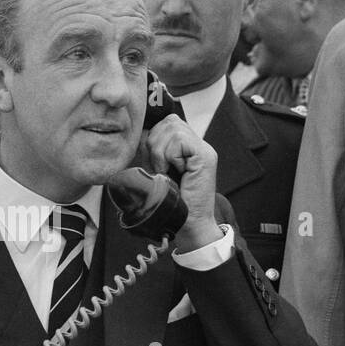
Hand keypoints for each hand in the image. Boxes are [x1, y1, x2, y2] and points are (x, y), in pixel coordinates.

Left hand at [139, 114, 219, 250]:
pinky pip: (180, 141)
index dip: (154, 137)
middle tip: (160, 168)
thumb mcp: (156, 169)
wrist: (187, 223)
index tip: (154, 162)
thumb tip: (139, 131)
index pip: (168, 122)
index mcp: (188, 146)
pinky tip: (175, 171)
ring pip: (173, 129)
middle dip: (155, 143)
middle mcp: (199, 144)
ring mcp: (204, 149)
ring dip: (161, 152)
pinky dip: (170, 156)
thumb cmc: (170, 201)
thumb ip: (151, 150)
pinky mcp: (206, 157)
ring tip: (167, 171)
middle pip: (169, 122)